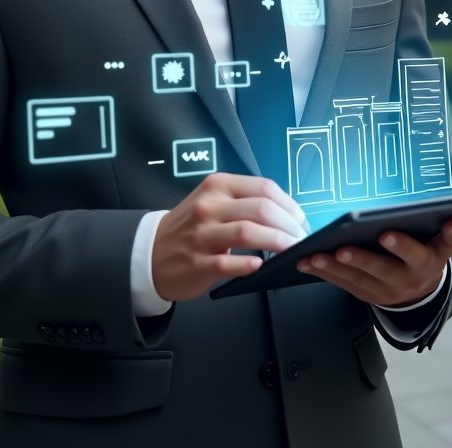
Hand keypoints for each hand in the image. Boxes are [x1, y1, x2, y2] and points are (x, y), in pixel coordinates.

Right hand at [151, 172, 307, 301]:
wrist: (151, 251)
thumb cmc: (190, 226)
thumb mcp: (213, 200)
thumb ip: (244, 201)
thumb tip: (286, 212)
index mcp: (218, 185)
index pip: (264, 188)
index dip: (289, 204)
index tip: (300, 219)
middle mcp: (210, 206)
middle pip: (261, 209)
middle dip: (289, 225)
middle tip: (300, 238)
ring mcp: (202, 234)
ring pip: (248, 232)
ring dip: (277, 242)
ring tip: (291, 250)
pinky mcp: (198, 262)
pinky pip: (228, 262)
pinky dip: (248, 264)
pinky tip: (260, 265)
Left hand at [295, 218, 451, 307]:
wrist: (421, 292)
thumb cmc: (428, 254)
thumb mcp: (443, 245)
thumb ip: (450, 235)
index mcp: (426, 263)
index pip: (416, 253)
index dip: (403, 245)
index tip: (387, 233)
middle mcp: (405, 280)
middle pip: (382, 270)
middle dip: (361, 259)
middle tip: (342, 248)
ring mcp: (384, 292)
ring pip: (357, 280)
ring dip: (334, 268)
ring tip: (314, 255)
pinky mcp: (365, 295)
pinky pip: (342, 284)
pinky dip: (323, 273)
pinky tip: (305, 262)